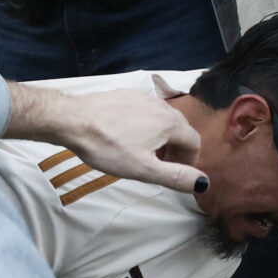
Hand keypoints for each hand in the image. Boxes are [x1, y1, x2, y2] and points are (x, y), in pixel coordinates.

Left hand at [45, 85, 201, 193]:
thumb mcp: (144, 169)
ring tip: (142, 154)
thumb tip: (204, 183)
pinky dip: (146, 126)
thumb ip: (176, 176)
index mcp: (170, 122)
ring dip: (161, 138)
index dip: (189, 161)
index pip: (194, 142)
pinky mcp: (125, 95)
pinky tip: (126, 137)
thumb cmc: (108, 147)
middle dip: (176, 149)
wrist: (73, 120)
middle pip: (180, 129)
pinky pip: (145, 111)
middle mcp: (161, 106)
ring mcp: (142, 97)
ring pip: (162, 119)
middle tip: (159, 167)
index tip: (174, 173)